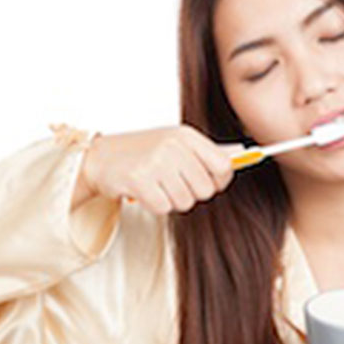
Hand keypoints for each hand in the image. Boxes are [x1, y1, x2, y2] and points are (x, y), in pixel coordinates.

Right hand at [81, 125, 244, 214]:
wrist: (102, 157)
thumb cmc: (143, 152)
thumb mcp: (177, 144)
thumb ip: (209, 152)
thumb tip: (242, 155)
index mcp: (186, 136)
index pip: (224, 166)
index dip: (219, 182)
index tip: (209, 183)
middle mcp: (173, 146)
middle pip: (206, 190)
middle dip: (191, 193)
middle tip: (173, 184)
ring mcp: (155, 162)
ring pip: (185, 202)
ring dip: (171, 200)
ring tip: (157, 185)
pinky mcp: (138, 179)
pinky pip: (163, 207)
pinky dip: (154, 205)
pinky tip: (145, 192)